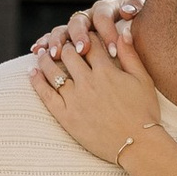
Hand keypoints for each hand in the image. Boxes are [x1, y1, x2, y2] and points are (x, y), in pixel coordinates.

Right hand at [26, 0, 143, 68]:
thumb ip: (136, 11)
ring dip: (57, 40)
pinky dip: (43, 42)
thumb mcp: (144, 19)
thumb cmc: (142, 30)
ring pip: (62, 29)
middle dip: (79, 36)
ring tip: (55, 54)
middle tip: (81, 50)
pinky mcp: (66, 39)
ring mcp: (76, 27)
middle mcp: (89, 16)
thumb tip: (128, 11)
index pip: (104, 16)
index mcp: (107, 9)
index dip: (106, 32)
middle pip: (79, 21)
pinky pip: (51, 38)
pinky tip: (36, 50)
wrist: (139, 34)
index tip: (112, 50)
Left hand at [33, 29, 165, 166]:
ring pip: (53, 70)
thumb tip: (123, 30)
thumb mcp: (142, 80)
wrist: (136, 145)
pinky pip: (46, 94)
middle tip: (60, 42)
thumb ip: (130, 54)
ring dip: (46, 58)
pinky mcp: (66, 116)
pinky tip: (31, 72)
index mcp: (107, 71)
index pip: (91, 44)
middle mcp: (88, 82)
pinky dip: (37, 81)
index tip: (83, 33)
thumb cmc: (144, 113)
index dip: (87, 35)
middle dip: (66, 44)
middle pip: (70, 53)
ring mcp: (75, 99)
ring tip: (41, 52)